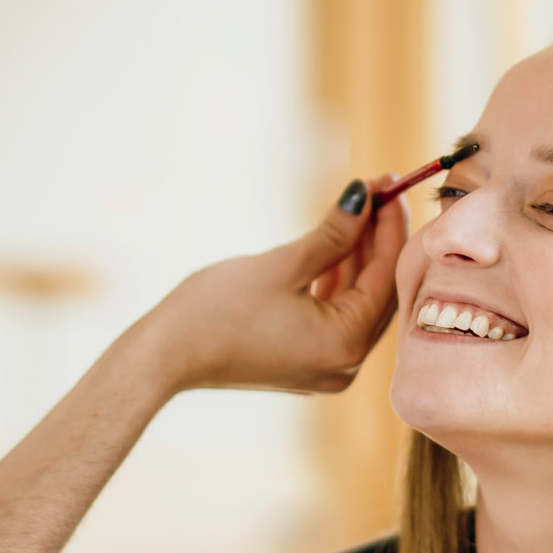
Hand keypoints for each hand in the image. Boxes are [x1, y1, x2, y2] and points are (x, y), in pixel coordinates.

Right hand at [142, 174, 407, 395]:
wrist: (162, 356)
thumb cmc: (215, 311)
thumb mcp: (282, 265)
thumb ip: (332, 234)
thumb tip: (364, 196)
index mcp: (344, 345)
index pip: (385, 276)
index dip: (390, 226)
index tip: (389, 185)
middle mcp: (344, 365)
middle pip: (376, 291)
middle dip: (377, 239)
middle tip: (377, 191)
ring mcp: (324, 367)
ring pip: (355, 302)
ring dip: (356, 257)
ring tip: (357, 209)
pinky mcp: (303, 362)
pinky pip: (333, 316)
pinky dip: (335, 281)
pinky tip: (336, 245)